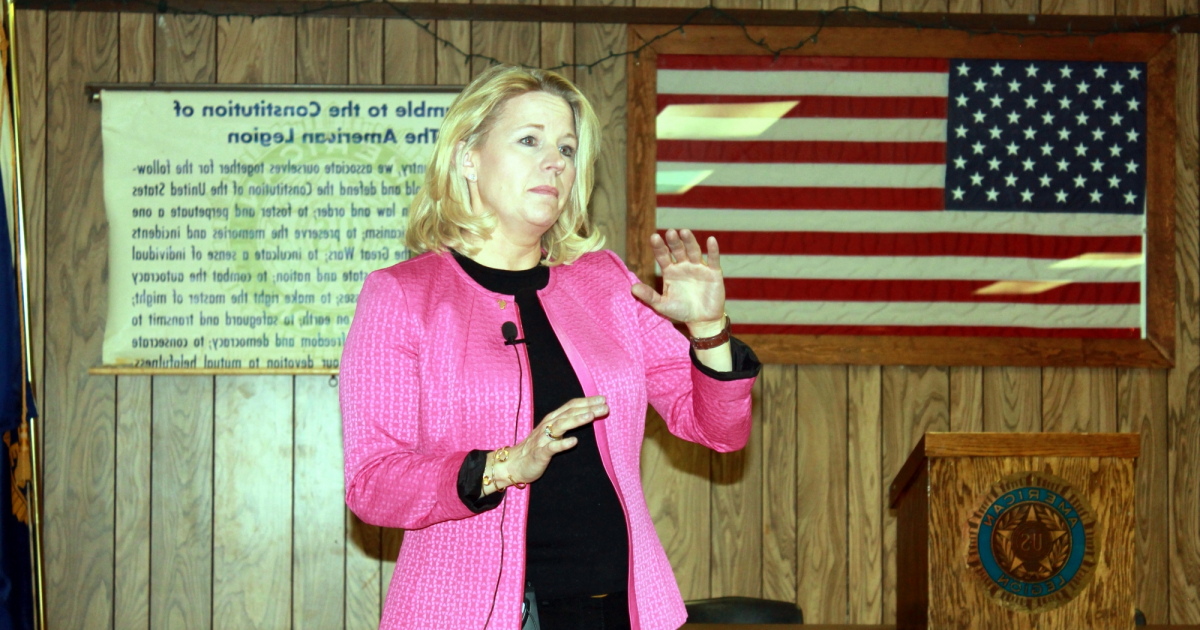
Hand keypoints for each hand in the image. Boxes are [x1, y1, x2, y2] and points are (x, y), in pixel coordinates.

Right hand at [491, 396, 607, 489]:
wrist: (514, 464)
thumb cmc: (536, 447)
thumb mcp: (552, 432)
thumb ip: (567, 423)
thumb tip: (589, 415)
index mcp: (552, 419)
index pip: (571, 406)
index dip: (587, 401)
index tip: (603, 399)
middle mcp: (548, 425)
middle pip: (569, 413)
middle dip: (588, 408)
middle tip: (605, 406)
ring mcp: (543, 438)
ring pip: (561, 425)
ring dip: (576, 420)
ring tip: (591, 416)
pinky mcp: (540, 452)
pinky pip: (552, 447)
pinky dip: (563, 443)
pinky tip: (574, 441)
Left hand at [631, 229, 725, 335]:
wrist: (702, 320)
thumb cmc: (681, 311)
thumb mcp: (662, 305)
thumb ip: (649, 296)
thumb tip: (632, 288)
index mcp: (670, 271)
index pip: (663, 256)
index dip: (659, 247)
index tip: (654, 237)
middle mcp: (683, 266)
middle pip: (678, 250)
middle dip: (674, 242)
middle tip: (670, 232)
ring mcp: (698, 267)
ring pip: (693, 251)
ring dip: (690, 242)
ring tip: (684, 232)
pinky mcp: (713, 272)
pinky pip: (713, 259)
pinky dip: (713, 250)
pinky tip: (711, 240)